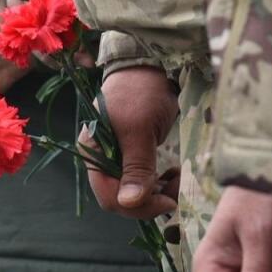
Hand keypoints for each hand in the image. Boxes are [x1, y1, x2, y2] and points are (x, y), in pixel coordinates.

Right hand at [80, 66, 178, 219]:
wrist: (151, 64)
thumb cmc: (141, 91)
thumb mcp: (140, 129)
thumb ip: (135, 167)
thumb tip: (128, 203)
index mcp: (94, 153)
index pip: (109, 197)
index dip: (137, 207)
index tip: (167, 202)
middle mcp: (102, 159)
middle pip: (122, 198)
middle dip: (150, 200)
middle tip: (177, 191)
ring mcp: (118, 156)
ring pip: (135, 191)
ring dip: (158, 193)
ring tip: (177, 178)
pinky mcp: (134, 153)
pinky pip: (144, 180)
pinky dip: (159, 182)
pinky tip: (173, 173)